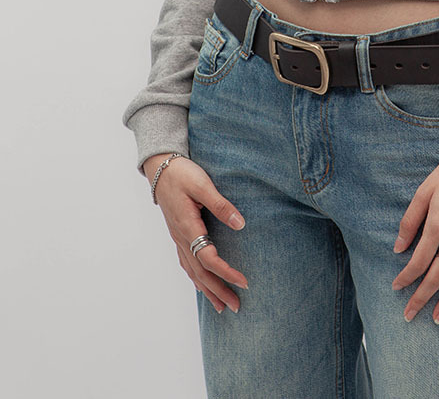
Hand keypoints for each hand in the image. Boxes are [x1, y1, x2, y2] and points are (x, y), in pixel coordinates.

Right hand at [143, 153, 248, 314]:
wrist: (160, 167)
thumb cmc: (182, 174)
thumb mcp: (203, 185)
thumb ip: (221, 204)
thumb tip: (240, 223)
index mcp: (188, 227)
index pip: (208, 259)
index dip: (226, 273)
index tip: (244, 282)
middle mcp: (181, 237)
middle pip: (200, 272)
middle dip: (219, 291)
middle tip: (237, 306)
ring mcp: (177, 238)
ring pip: (192, 271)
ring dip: (207, 290)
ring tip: (222, 306)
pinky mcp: (178, 234)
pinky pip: (186, 263)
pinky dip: (195, 278)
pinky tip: (202, 285)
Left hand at [391, 156, 438, 323]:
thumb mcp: (423, 191)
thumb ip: (409, 221)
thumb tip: (398, 248)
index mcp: (437, 225)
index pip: (418, 261)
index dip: (406, 277)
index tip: (396, 287)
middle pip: (436, 276)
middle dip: (421, 298)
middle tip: (410, 315)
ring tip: (437, 318)